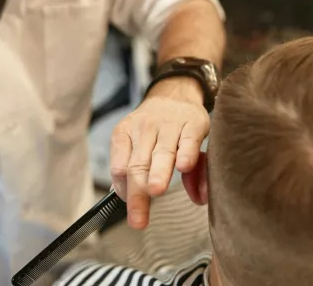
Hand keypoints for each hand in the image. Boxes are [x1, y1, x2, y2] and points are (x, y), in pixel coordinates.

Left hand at [110, 77, 209, 228]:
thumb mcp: (148, 144)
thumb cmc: (158, 127)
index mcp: (125, 134)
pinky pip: (188, 140)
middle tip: (138, 219)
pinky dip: (186, 153)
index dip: (122, 188)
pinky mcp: (193, 122)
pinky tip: (184, 167)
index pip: (118, 166)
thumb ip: (155, 174)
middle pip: (138, 165)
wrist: (176, 93)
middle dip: (137, 193)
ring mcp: (169, 124)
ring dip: (158, 173)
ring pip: (161, 152)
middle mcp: (144, 128)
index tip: (129, 206)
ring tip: (155, 191)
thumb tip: (177, 202)